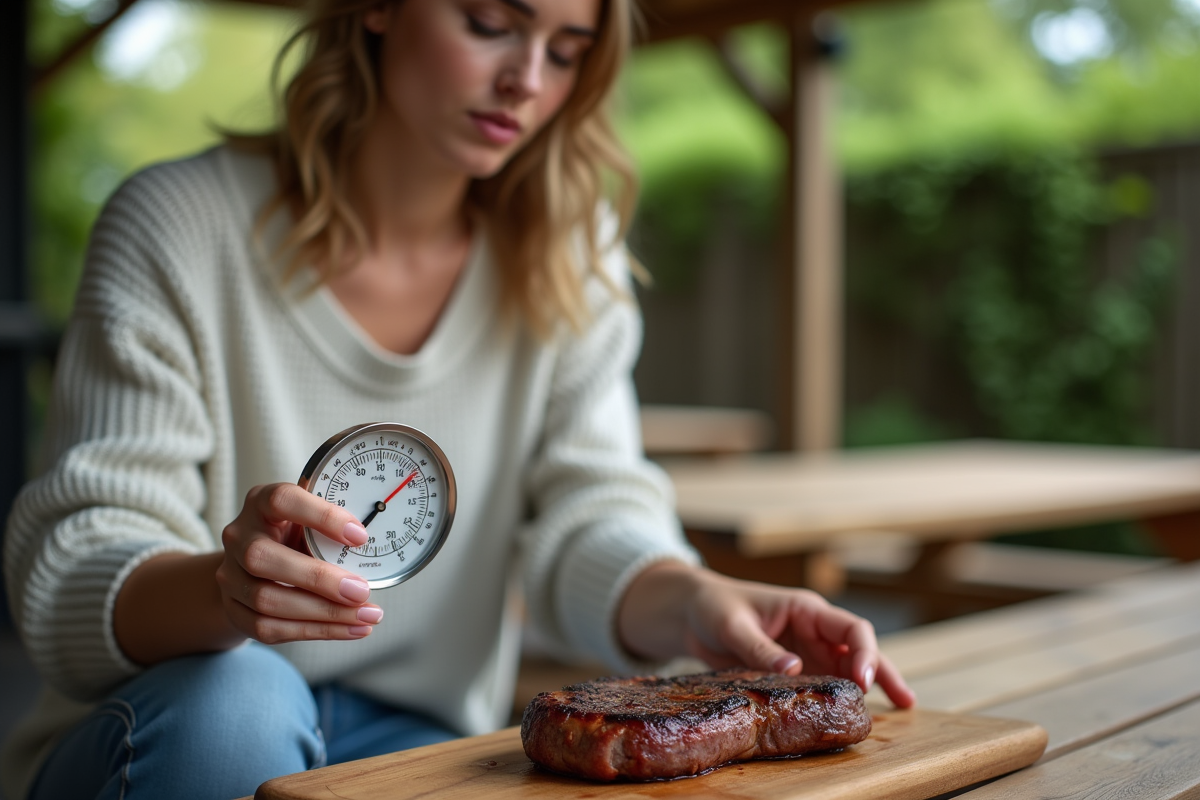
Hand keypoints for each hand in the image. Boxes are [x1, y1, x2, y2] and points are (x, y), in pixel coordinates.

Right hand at [215, 483, 384, 643]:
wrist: (248, 570)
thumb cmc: (288, 538)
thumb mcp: (305, 521)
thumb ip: (328, 528)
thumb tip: (374, 545)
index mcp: (260, 503)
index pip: (282, 500)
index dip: (321, 516)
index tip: (360, 536)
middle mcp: (238, 538)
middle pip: (263, 558)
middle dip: (319, 579)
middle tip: (362, 590)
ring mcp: (230, 576)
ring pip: (267, 600)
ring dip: (324, 613)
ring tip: (367, 615)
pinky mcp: (234, 611)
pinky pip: (270, 628)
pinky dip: (317, 631)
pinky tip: (352, 629)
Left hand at [618, 562, 915, 708]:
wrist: (689, 614)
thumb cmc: (713, 606)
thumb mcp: (732, 624)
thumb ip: (761, 648)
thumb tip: (794, 668)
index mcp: (805, 609)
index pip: (850, 629)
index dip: (864, 653)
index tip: (862, 681)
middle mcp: (812, 630)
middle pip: (859, 651)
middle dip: (883, 672)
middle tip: (905, 702)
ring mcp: (805, 650)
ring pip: (845, 670)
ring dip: (867, 688)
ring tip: (896, 712)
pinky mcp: (792, 669)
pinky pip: (820, 683)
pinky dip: (836, 698)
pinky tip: (848, 716)